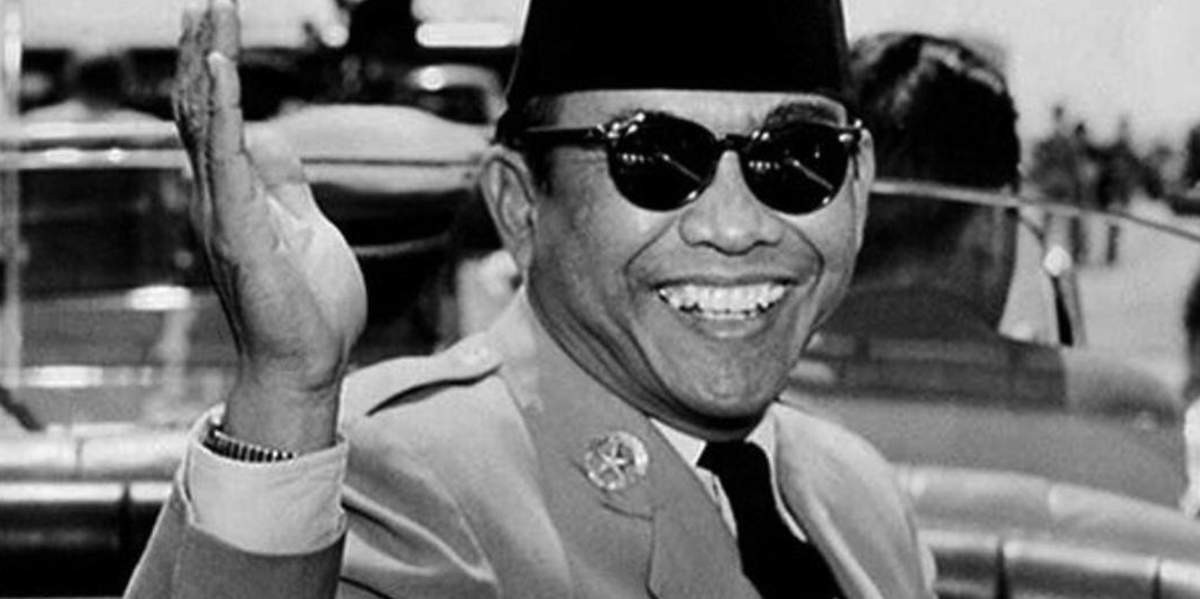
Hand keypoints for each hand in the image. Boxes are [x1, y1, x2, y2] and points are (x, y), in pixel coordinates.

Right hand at [175, 0, 365, 451]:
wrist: (307, 364)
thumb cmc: (309, 306)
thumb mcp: (306, 228)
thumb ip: (286, 183)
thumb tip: (274, 141)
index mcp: (236, 195)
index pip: (217, 118)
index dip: (215, 67)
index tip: (216, 20)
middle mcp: (219, 197)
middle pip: (203, 108)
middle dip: (204, 48)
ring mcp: (224, 212)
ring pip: (207, 122)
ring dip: (209, 61)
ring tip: (208, 11)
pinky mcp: (241, 229)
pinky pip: (228, 158)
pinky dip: (225, 108)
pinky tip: (221, 65)